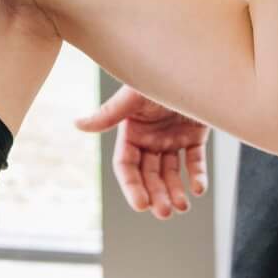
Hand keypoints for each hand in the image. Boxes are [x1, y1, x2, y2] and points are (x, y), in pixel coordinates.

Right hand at [76, 85, 210, 219]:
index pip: (127, 166)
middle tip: (165, 212)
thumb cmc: (160, 73)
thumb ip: (109, 113)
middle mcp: (150, 139)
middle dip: (156, 194)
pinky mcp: (194, 136)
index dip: (132, 186)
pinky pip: (194, 161)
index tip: (142, 205)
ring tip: (181, 206)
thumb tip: (78, 124)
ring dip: (175, 191)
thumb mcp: (134, 95)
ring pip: (171, 172)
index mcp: (131, 131)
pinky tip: (198, 188)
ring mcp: (172, 138)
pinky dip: (196, 175)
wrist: (196, 64)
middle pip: (149, 175)